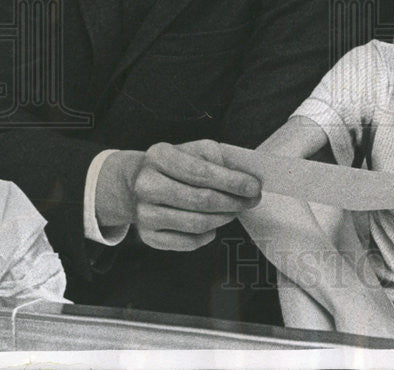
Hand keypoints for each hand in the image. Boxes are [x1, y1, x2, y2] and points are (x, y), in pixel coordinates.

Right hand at [96, 140, 261, 250]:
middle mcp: (147, 185)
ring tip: (235, 211)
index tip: (255, 187)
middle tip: (251, 201)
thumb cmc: (177, 165)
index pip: (202, 172)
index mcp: (159, 156)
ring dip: (224, 218)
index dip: (232, 182)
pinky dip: (207, 236)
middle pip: (200, 200)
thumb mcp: (196, 150)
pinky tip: (214, 225)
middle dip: (233, 202)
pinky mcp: (148, 235)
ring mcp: (144, 213)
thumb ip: (220, 159)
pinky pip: (187, 242)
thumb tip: (246, 179)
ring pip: (196, 223)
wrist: (139, 183)